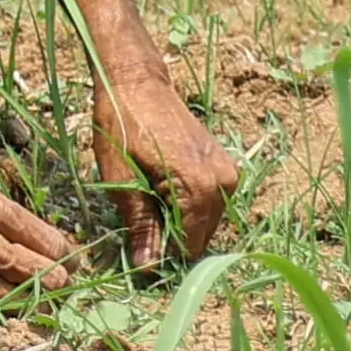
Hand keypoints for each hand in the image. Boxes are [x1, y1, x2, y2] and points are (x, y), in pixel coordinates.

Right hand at [0, 183, 86, 300]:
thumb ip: (14, 221)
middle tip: (61, 280)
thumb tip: (56, 248)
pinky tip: (16, 300)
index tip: (73, 260)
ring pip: (27, 296)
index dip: (69, 255)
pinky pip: (1, 306)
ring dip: (40, 298)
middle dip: (60, 280)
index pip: (51, 241)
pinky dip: (14, 306)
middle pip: (46, 273)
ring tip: (42, 293)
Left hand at [90, 73, 244, 269]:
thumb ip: (140, 226)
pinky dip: (187, 204)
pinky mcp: (225, 166)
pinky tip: (163, 186)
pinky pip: (209, 203)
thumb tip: (149, 268)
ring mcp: (229, 174)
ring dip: (179, 219)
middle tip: (140, 212)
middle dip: (171, 235)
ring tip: (150, 194)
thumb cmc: (122, 125)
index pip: (190, 246)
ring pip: (206, 221)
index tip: (139, 242)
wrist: (137, 82)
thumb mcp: (121, 179)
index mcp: (200, 187)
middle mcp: (224, 183)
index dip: (163, 252)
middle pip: (201, 236)